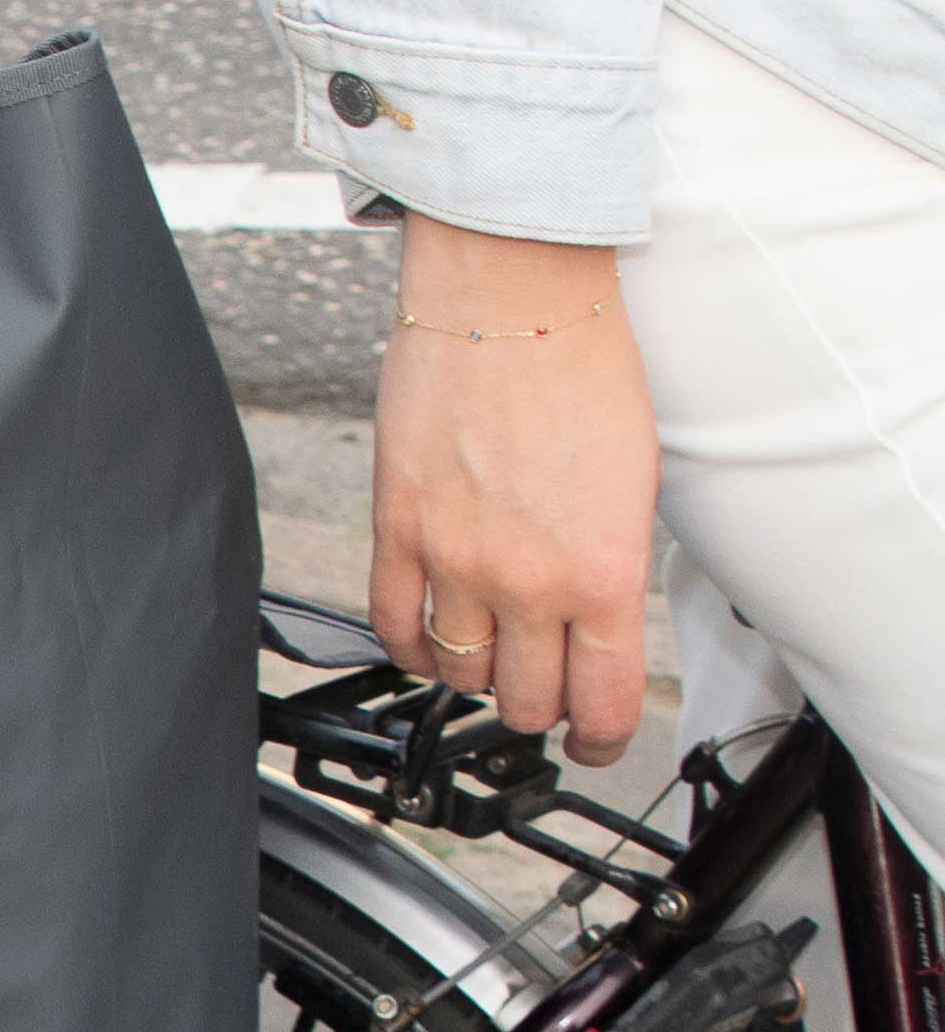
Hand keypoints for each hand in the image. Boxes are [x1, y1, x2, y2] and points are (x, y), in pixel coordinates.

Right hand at [369, 217, 659, 767]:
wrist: (512, 294)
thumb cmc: (584, 366)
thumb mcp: (636, 483)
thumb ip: (610, 566)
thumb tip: (594, 624)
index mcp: (603, 571)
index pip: (603, 704)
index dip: (602, 737)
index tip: (597, 736)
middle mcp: (528, 580)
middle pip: (525, 704)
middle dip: (541, 704)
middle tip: (546, 683)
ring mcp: (456, 560)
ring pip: (460, 676)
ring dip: (478, 672)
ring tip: (492, 644)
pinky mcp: (398, 529)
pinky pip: (395, 626)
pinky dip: (414, 646)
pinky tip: (433, 632)